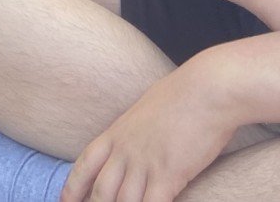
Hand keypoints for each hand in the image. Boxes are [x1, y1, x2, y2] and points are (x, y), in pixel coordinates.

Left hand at [62, 61, 240, 201]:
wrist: (207, 88)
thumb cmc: (182, 95)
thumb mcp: (145, 109)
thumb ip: (133, 130)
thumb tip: (132, 137)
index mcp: (117, 133)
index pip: (85, 165)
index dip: (73, 188)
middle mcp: (125, 150)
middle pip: (101, 191)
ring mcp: (145, 163)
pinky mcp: (168, 174)